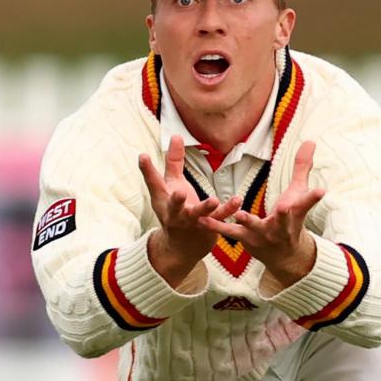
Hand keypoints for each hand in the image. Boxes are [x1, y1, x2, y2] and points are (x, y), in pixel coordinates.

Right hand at [139, 135, 240, 285]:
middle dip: (175, 200)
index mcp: (164, 199)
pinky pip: (219, 218)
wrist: (182, 245)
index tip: (143, 156)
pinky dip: (229, 210)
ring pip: (198, 215)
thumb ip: (174, 161)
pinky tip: (237, 199)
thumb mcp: (171, 185)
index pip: (154, 183)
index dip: (147, 170)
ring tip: (213, 200)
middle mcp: (175, 212)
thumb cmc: (175, 208)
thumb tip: (176, 135)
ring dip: (205, 208)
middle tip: (178, 192)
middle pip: (174, 206)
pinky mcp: (209, 226)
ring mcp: (192, 221)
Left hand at [199, 140, 324, 286]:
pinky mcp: (246, 238)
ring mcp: (263, 234)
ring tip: (240, 213)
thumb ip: (301, 167)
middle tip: (285, 208)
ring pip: (255, 226)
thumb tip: (310, 141)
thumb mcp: (298, 194)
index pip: (306, 203)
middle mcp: (281, 226)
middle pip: (283, 219)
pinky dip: (217, 226)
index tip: (321, 191)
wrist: (286, 256)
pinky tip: (203, 219)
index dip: (313, 197)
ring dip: (248, 220)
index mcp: (295, 214)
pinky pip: (230, 231)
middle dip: (284, 215)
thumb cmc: (292, 219)